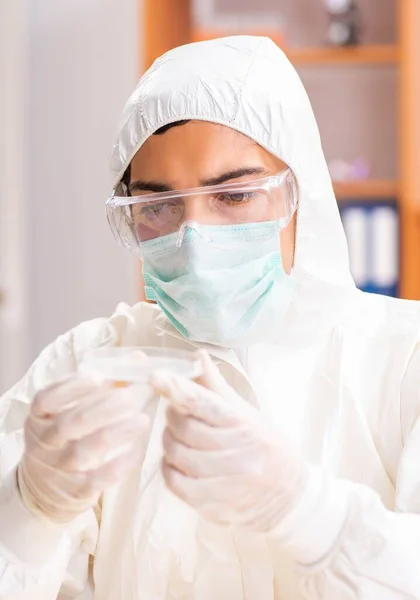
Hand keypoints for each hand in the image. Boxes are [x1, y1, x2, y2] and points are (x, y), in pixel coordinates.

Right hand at [19, 375, 149, 522]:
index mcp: (39, 417)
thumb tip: (137, 359)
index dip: (72, 387)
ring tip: (142, 420)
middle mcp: (44, 442)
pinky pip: (102, 477)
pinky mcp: (77, 490)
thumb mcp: (70, 410)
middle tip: (130, 398)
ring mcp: (59, 468)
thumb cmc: (66, 437)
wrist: (46, 488)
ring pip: (85, 450)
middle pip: (72, 423)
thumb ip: (103, 385)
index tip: (99, 377)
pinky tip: (139, 448)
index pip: (47, 399)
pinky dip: (122, 461)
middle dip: (104, 408)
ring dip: (117, 433)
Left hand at [151, 351, 309, 531]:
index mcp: (242, 422)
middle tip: (177, 416)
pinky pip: (175, 482)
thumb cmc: (262, 445)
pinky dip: (169, 469)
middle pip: (183, 428)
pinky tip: (177, 464)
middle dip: (172, 418)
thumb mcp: (245, 413)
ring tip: (179, 439)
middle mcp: (237, 451)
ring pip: (177, 454)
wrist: (289, 495)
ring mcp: (226, 480)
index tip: (155, 376)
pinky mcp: (215, 504)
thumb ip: (215, 387)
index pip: (203, 402)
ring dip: (169, 443)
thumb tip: (198, 355)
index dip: (177, 388)